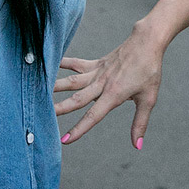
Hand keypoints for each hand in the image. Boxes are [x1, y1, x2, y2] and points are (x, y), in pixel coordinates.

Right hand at [54, 25, 165, 148]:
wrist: (147, 42)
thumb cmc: (149, 71)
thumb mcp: (148, 98)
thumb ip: (140, 123)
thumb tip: (137, 145)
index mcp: (114, 94)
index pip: (93, 115)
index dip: (79, 128)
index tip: (65, 140)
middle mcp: (102, 84)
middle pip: (77, 99)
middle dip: (60, 109)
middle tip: (43, 117)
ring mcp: (97, 72)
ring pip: (73, 81)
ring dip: (56, 87)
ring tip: (39, 91)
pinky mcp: (97, 63)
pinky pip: (77, 64)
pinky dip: (64, 63)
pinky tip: (51, 63)